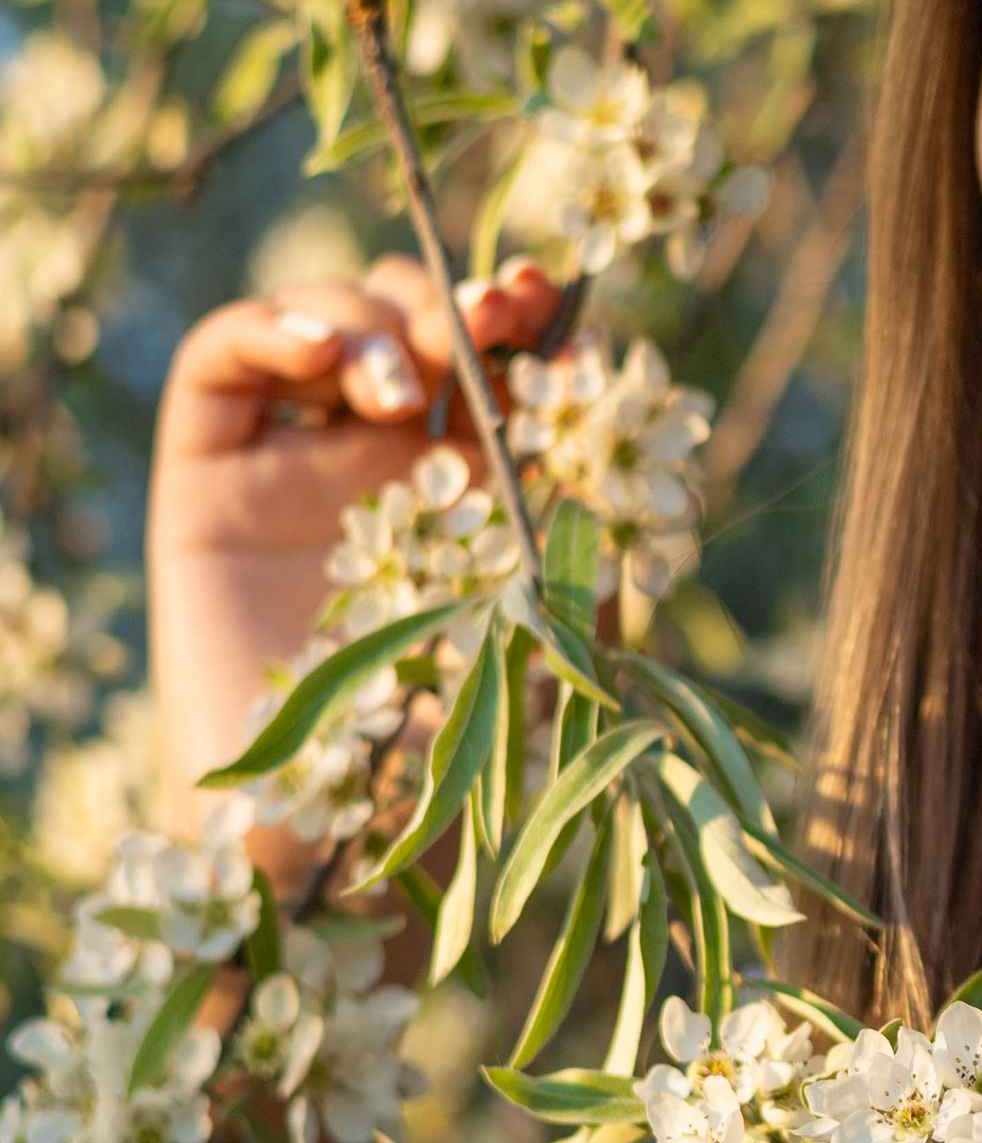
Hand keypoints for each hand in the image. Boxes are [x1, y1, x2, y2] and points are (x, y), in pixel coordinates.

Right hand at [145, 254, 562, 846]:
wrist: (332, 839)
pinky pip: (224, 365)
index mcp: (475, 487)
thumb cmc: (459, 753)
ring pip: (329, 323)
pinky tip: (324, 350)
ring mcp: (296, 465)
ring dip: (375, 321)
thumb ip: (579, 518)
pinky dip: (271, 325)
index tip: (559, 308)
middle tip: (493, 318)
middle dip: (458, 304)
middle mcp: (385, 463)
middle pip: (415, 325)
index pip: (497, 364)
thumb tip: (608, 395)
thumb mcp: (548, 619)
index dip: (527, 319)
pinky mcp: (210, 481)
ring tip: (402, 386)